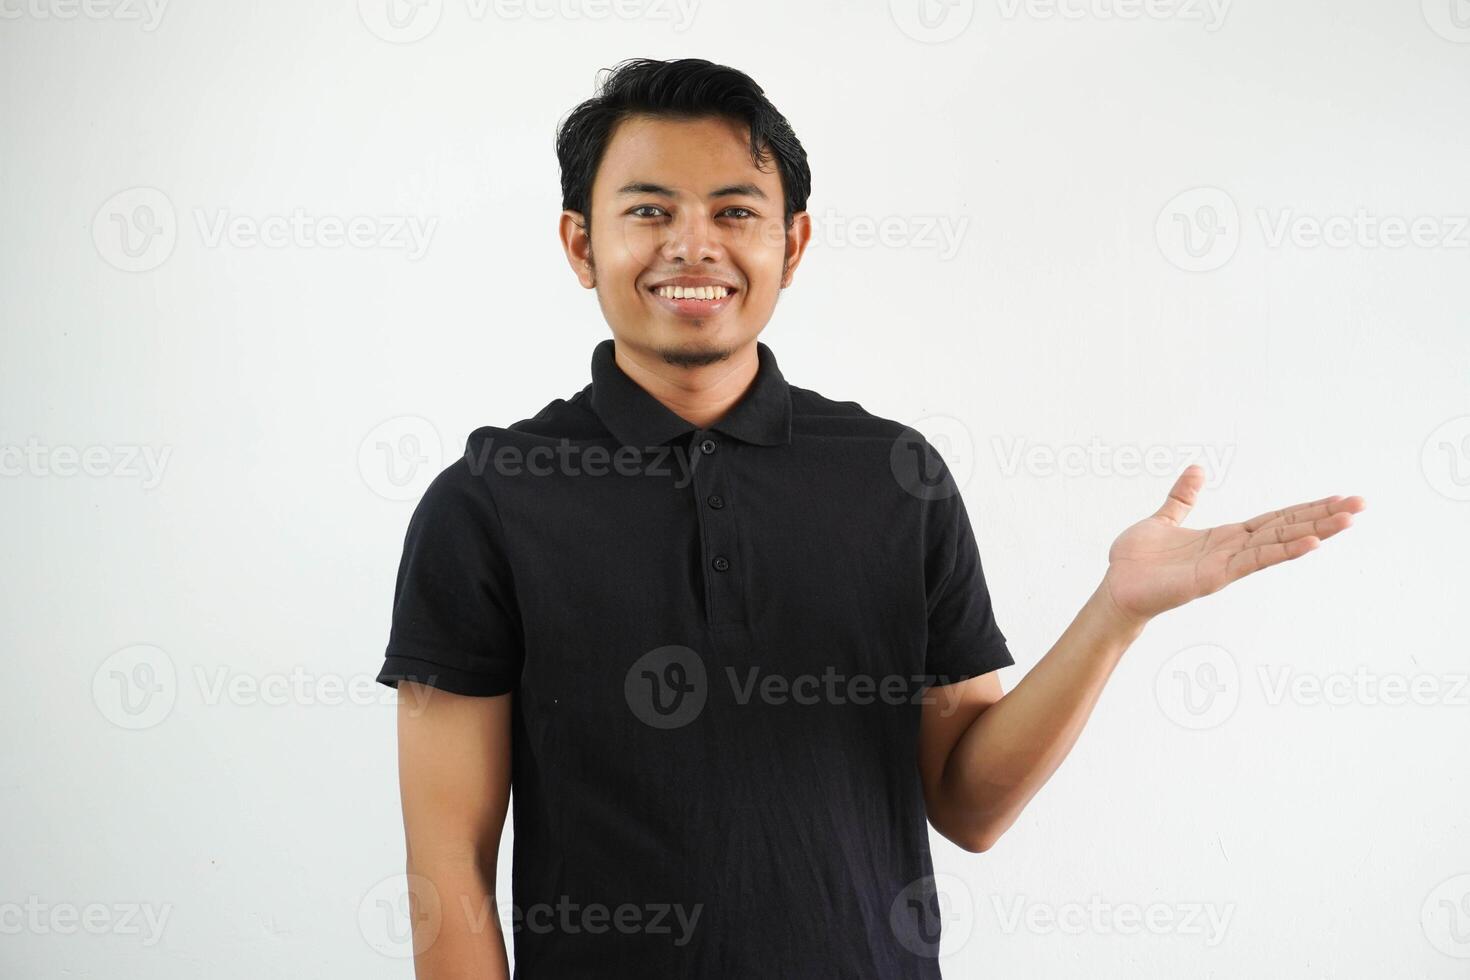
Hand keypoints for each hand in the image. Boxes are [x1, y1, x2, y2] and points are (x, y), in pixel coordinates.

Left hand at [1101, 465, 1364, 625]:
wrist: (1117, 587)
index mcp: (1225, 537)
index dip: (1306, 508)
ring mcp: (1227, 566)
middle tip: (1361, 504)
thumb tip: (1197, 468)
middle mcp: (1232, 551)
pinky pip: (1253, 562)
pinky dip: (1281, 551)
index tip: (1339, 497)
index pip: (1275, 519)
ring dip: (1314, 532)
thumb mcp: (1165, 519)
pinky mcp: (1213, 578)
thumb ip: (1184, 497)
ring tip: (1348, 520)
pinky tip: (1310, 543)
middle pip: (1286, 529)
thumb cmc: (1139, 561)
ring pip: (1278, 544)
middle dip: (1323, 517)